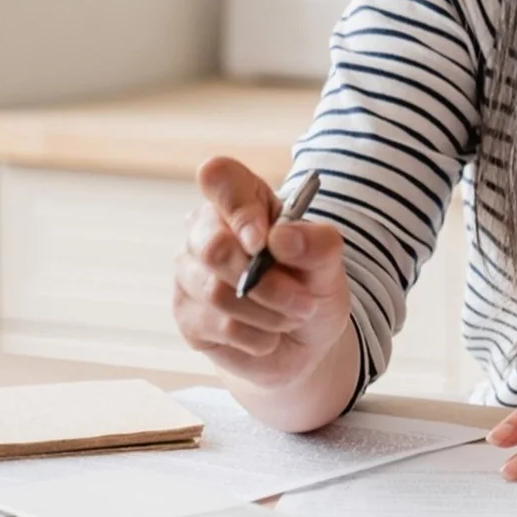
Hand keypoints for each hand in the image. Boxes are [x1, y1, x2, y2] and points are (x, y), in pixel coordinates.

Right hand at [172, 156, 350, 389]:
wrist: (304, 339)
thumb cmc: (312, 286)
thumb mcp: (329, 263)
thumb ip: (316, 243)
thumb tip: (281, 238)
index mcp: (243, 199)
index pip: (219, 176)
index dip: (239, 208)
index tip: (263, 241)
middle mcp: (206, 230)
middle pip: (213, 247)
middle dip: (267, 283)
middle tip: (303, 301)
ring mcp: (189, 273)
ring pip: (216, 292)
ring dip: (269, 312)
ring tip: (292, 316)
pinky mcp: (187, 315)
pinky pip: (218, 326)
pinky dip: (257, 336)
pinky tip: (268, 334)